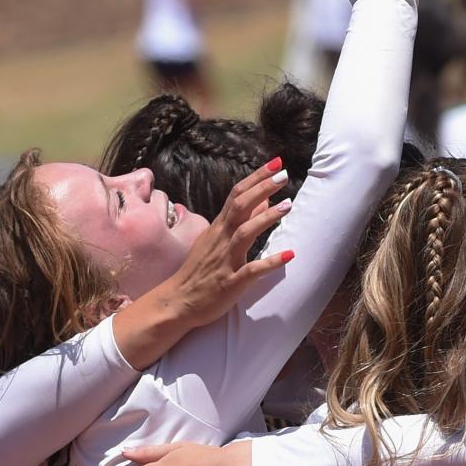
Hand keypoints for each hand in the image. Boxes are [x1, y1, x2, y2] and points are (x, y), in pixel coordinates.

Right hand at [158, 160, 295, 324]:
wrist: (176, 302)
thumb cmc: (199, 271)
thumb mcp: (218, 240)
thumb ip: (241, 220)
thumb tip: (263, 198)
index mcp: (219, 228)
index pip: (237, 195)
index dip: (256, 178)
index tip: (276, 163)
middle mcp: (221, 240)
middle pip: (240, 207)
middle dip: (262, 188)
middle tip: (284, 174)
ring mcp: (225, 261)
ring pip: (244, 233)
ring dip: (265, 218)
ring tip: (288, 205)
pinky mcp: (230, 283)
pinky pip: (251, 271)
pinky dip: (270, 262)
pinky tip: (289, 255)